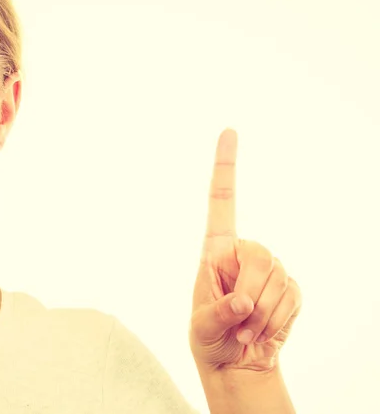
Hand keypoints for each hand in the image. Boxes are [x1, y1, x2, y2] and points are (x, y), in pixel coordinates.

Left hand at [189, 129, 301, 373]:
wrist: (236, 362)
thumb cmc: (209, 339)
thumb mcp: (200, 328)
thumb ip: (217, 313)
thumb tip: (241, 301)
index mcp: (214, 252)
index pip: (221, 202)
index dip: (225, 166)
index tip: (229, 130)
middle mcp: (242, 253)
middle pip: (259, 253)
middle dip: (250, 293)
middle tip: (238, 320)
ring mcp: (269, 270)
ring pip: (277, 276)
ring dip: (262, 313)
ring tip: (245, 330)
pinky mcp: (289, 288)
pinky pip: (292, 296)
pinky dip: (277, 320)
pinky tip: (263, 331)